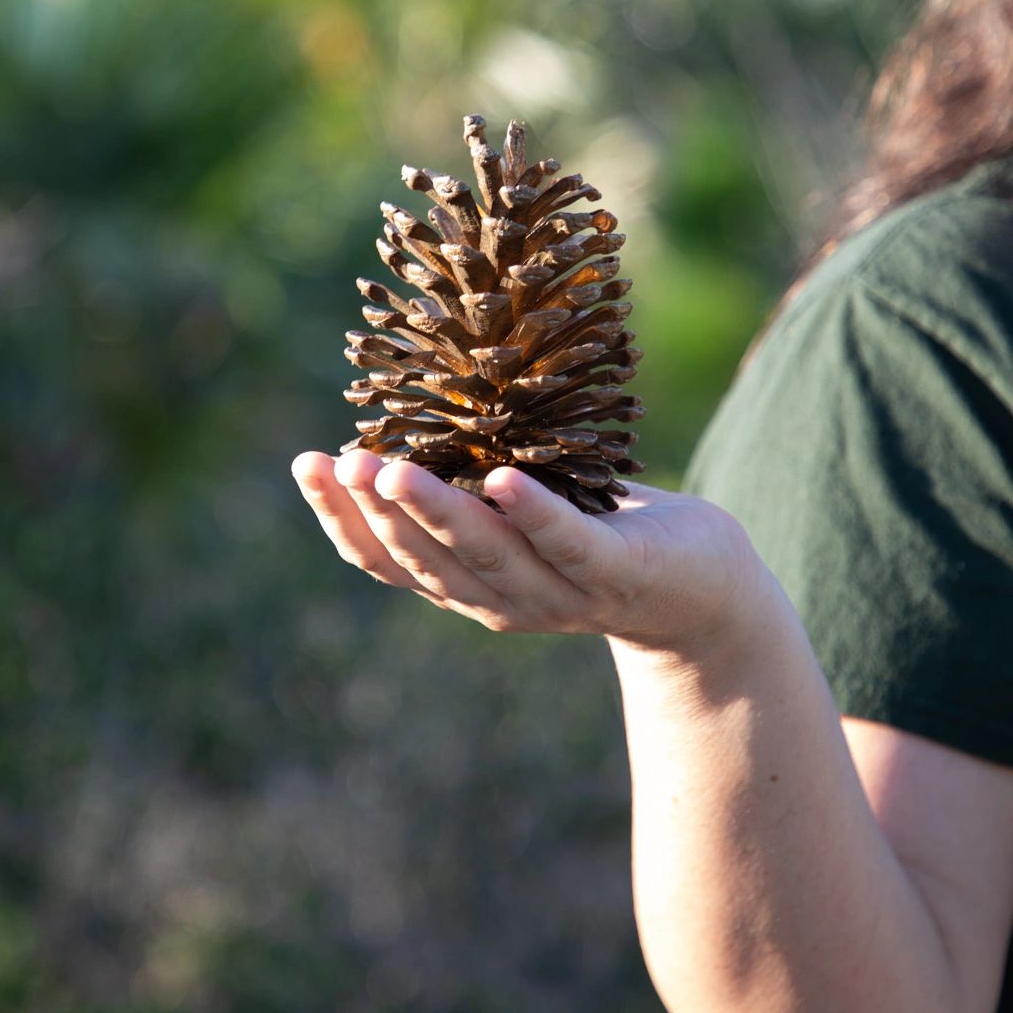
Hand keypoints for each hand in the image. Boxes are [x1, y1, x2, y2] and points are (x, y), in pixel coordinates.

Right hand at [290, 448, 769, 657]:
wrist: (705, 589)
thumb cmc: (601, 530)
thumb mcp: (523, 507)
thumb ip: (467, 482)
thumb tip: (401, 412)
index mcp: (470, 584)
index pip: (389, 561)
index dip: (342, 520)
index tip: (307, 464)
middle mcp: (504, 600)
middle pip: (427, 561)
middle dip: (377, 511)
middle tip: (341, 462)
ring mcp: (561, 593)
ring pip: (486, 555)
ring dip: (436, 512)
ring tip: (393, 468)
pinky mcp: (618, 575)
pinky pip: (569, 545)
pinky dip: (533, 515)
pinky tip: (503, 479)